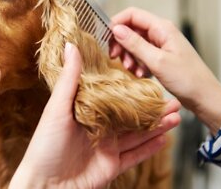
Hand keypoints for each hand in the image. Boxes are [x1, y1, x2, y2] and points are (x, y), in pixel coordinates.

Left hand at [9, 42, 180, 188]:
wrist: (45, 185)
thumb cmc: (45, 146)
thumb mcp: (57, 108)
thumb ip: (69, 79)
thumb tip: (70, 46)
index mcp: (86, 112)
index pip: (114, 97)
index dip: (132, 89)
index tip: (149, 79)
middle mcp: (99, 129)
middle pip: (131, 116)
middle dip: (152, 108)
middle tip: (172, 100)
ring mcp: (106, 148)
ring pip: (137, 134)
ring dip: (157, 126)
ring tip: (175, 116)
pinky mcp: (112, 166)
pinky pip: (135, 156)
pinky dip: (151, 148)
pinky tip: (164, 139)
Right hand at [109, 7, 220, 134]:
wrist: (205, 97)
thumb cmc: (187, 79)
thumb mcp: (157, 61)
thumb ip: (135, 44)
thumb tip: (116, 29)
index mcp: (162, 28)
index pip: (132, 14)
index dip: (117, 23)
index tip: (107, 39)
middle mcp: (161, 33)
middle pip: (132, 29)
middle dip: (121, 43)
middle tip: (115, 58)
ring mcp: (162, 45)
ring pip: (136, 44)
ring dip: (129, 56)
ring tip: (132, 70)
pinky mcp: (162, 57)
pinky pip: (143, 55)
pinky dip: (138, 64)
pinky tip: (140, 74)